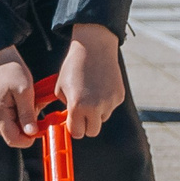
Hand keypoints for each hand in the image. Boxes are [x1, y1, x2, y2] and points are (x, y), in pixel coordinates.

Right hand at [0, 48, 39, 148]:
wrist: (1, 61)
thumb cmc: (12, 72)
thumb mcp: (25, 91)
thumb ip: (27, 114)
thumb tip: (31, 133)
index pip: (13, 140)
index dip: (28, 138)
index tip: (40, 127)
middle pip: (13, 136)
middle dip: (27, 127)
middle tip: (36, 109)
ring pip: (12, 130)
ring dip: (24, 121)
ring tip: (29, 104)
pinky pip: (9, 123)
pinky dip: (19, 116)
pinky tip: (23, 104)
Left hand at [57, 23, 126, 139]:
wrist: (94, 48)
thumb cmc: (74, 66)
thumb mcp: (60, 88)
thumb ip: (66, 107)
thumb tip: (70, 120)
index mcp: (78, 106)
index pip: (77, 133)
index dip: (74, 128)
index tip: (73, 122)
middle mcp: (96, 107)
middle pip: (92, 132)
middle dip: (86, 125)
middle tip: (82, 113)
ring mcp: (109, 102)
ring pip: (102, 119)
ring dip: (96, 113)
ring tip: (91, 93)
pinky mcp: (119, 96)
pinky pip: (111, 107)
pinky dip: (105, 102)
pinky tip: (100, 87)